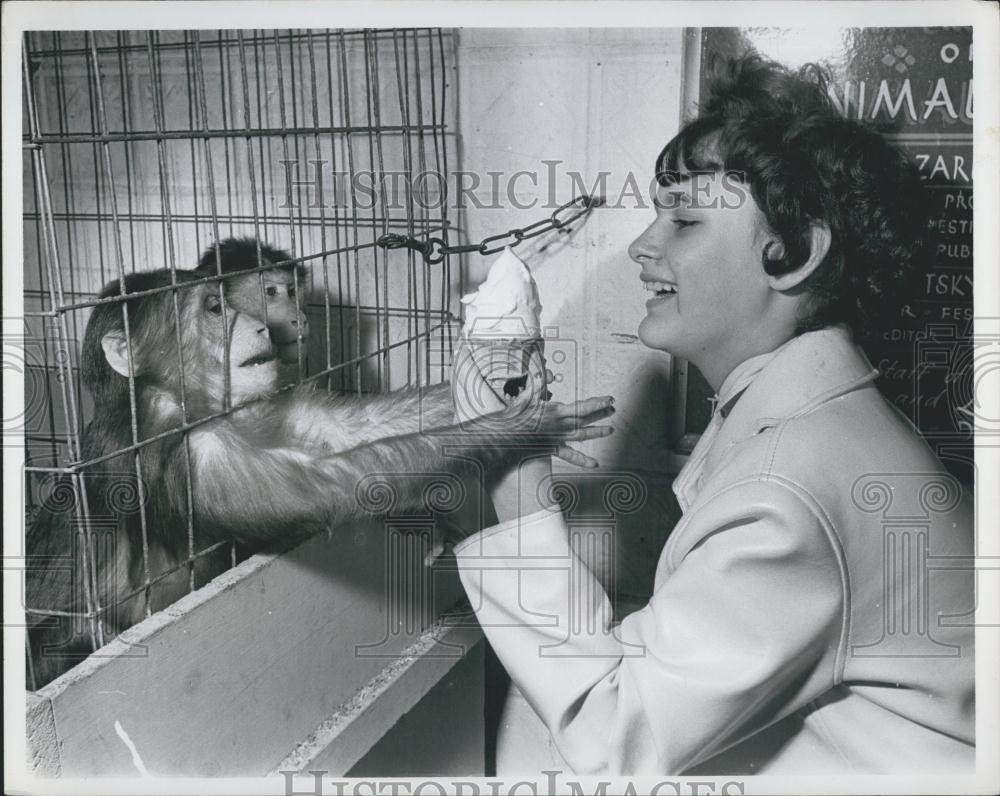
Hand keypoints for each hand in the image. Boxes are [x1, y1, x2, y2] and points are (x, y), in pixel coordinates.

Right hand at [451, 337, 614, 467]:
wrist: (502, 436)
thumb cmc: (513, 415)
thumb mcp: (527, 394)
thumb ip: (539, 379)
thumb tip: (547, 368)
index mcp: (556, 412)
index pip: (582, 407)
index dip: (598, 403)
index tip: (609, 399)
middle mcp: (560, 426)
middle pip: (585, 420)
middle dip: (601, 414)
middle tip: (614, 410)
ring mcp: (557, 438)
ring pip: (581, 436)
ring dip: (596, 432)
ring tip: (610, 430)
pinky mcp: (551, 448)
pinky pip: (569, 455)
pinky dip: (582, 460)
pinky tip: (594, 464)